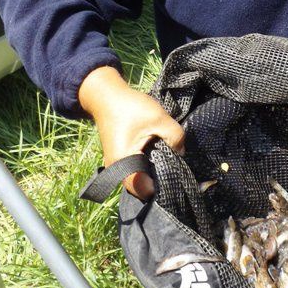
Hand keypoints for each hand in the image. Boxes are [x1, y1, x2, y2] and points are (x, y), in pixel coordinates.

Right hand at [78, 65, 184, 199]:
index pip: (143, 190)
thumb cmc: (130, 107)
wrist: (106, 96)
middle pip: (140, 188)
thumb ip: (175, 136)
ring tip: (170, 163)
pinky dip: (146, 167)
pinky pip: (134, 170)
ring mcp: (115, 165)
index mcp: (124, 162)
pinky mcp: (119, 159)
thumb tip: (182, 153)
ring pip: (137, 179)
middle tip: (177, 171)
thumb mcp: (158, 118)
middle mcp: (116, 169)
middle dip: (159, 182)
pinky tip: (159, 156)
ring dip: (152, 173)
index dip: (162, 187)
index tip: (178, 179)